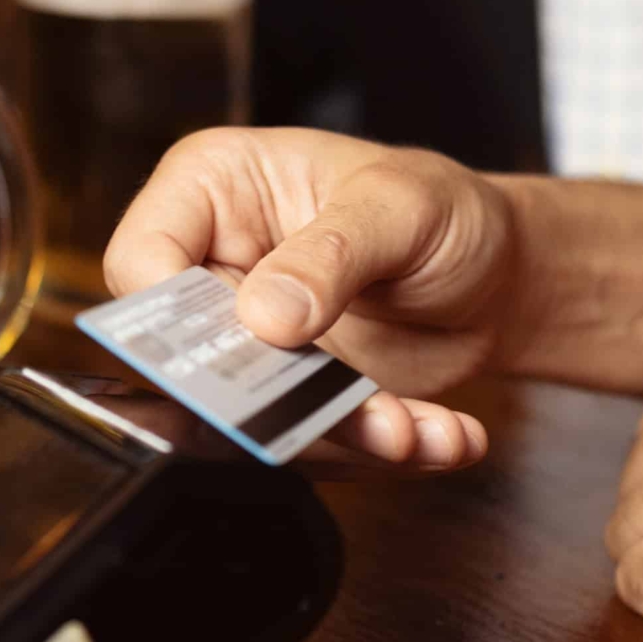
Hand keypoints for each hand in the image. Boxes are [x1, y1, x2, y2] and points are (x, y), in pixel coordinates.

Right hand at [106, 128, 506, 470]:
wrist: (500, 274)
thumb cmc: (442, 207)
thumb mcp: (400, 206)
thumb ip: (331, 253)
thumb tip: (264, 315)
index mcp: (211, 188)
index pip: (142, 261)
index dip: (173, 319)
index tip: (252, 343)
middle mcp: (215, 267)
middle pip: (190, 358)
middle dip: (273, 401)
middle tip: (351, 413)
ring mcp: (250, 341)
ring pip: (249, 420)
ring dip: (335, 439)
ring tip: (413, 432)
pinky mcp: (291, 400)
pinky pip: (308, 445)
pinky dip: (375, 453)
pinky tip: (439, 436)